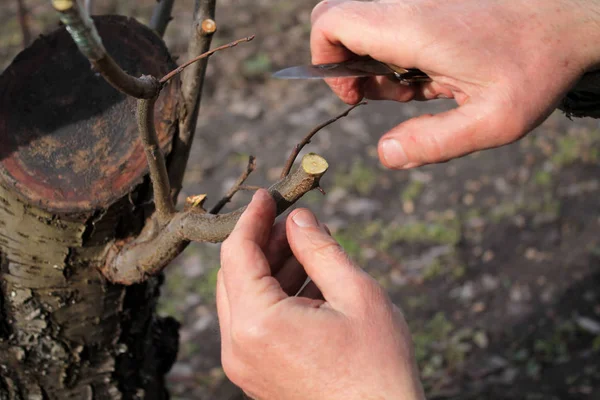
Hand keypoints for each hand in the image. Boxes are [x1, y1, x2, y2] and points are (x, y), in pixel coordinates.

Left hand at [217, 190, 424, 399]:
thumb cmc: (377, 368)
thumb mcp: (356, 295)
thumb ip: (320, 249)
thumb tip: (298, 218)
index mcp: (258, 324)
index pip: (238, 253)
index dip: (252, 218)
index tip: (269, 196)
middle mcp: (239, 346)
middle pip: (235, 274)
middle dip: (262, 242)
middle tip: (293, 222)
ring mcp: (245, 364)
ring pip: (243, 297)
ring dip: (269, 268)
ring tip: (306, 248)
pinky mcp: (256, 373)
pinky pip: (254, 322)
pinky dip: (273, 295)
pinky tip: (305, 281)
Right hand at [311, 0, 599, 168]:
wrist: (574, 14)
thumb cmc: (537, 64)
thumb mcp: (492, 122)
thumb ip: (433, 142)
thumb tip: (385, 155)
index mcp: (410, 27)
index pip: (329, 23)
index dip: (324, 61)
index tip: (353, 95)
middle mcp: (407, 4)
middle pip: (339, 19)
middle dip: (346, 65)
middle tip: (385, 94)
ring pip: (364, 22)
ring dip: (375, 61)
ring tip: (417, 87)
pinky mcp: (430, 1)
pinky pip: (390, 21)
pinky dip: (397, 51)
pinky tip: (432, 72)